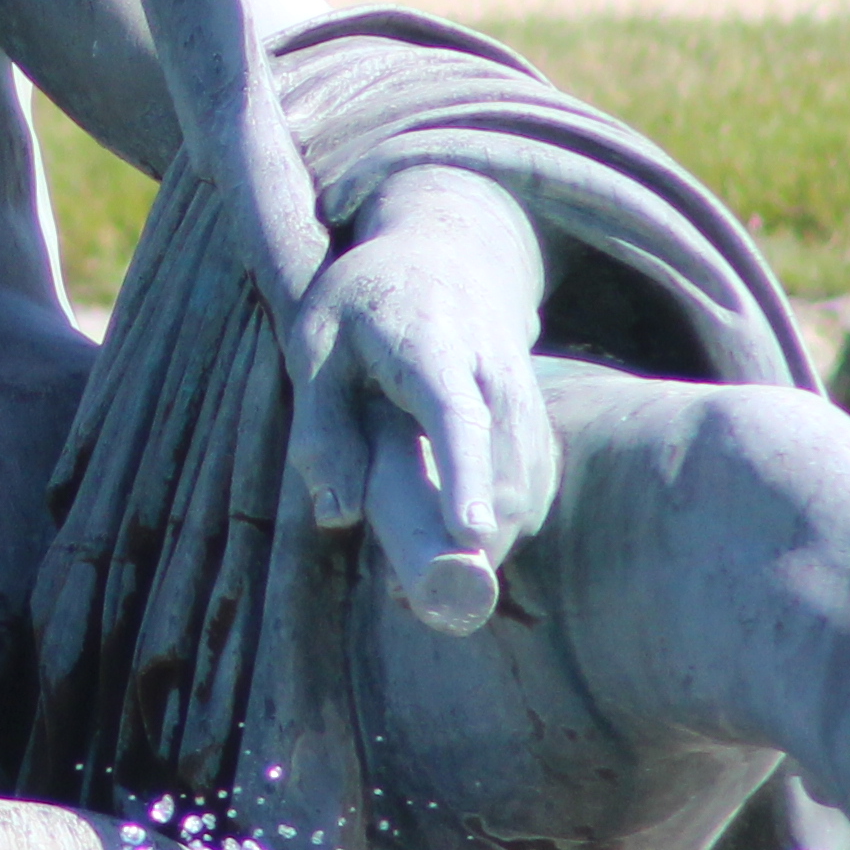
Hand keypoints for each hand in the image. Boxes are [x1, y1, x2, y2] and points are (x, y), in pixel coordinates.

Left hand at [285, 168, 554, 632]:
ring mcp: (524, 392)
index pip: (460, 414)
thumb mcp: (314, 345)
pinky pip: (534, 481)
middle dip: (480, 537)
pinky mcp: (534, 417)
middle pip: (508, 464)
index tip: (471, 532)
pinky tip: (463, 550)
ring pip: (529, 483)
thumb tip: (339, 514)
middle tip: (418, 598)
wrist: (440, 251)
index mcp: (434, 345)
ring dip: (493, 541)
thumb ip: (321, 427)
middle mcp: (494, 368)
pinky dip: (508, 523)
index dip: (468, 475)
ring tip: (427, 586)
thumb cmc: (362, 303)